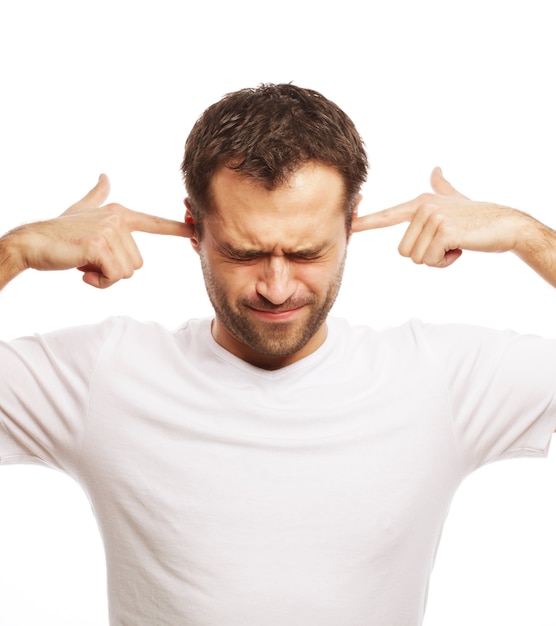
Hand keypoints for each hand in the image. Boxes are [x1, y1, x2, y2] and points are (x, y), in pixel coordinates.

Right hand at [8, 174, 192, 288]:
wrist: (32, 243)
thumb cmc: (58, 232)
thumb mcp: (81, 210)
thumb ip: (97, 196)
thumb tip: (105, 176)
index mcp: (119, 214)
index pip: (153, 223)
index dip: (175, 229)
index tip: (195, 230)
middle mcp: (118, 220)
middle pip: (137, 264)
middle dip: (114, 271)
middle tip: (91, 261)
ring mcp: (109, 231)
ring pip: (126, 273)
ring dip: (105, 277)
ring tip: (85, 263)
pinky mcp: (99, 246)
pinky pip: (114, 276)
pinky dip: (98, 282)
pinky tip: (82, 271)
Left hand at [352, 167, 526, 267]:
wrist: (507, 225)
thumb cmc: (479, 217)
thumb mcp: (456, 200)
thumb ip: (442, 187)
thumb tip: (436, 169)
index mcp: (419, 203)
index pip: (387, 215)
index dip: (365, 222)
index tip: (348, 225)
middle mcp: (422, 208)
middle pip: (404, 252)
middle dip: (426, 256)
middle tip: (448, 244)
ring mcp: (432, 217)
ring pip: (417, 258)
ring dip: (438, 260)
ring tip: (455, 244)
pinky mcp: (443, 230)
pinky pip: (431, 259)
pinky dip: (447, 262)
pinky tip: (461, 248)